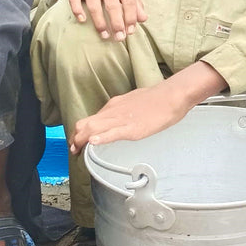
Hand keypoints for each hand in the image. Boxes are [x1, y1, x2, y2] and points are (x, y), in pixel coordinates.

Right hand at [63, 0, 146, 40]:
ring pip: (95, 6)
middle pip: (112, 5)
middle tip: (119, 38)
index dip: (130, 17)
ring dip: (100, 23)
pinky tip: (83, 21)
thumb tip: (143, 19)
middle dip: (117, 24)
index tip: (130, 32)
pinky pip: (75, 0)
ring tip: (105, 35)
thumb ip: (134, 3)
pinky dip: (78, 11)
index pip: (128, 0)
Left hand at [69, 62, 224, 150]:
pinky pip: (113, 133)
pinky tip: (93, 142)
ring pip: (94, 129)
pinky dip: (101, 138)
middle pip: (86, 124)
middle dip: (76, 139)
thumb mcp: (134, 102)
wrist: (172, 95)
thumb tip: (119, 119)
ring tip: (76, 151)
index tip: (76, 143)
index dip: (80, 132)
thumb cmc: (158, 99)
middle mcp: (113, 111)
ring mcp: (122, 119)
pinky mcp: (132, 128)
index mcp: (114, 106)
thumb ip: (124, 111)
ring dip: (82, 141)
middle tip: (73, 151)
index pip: (90, 119)